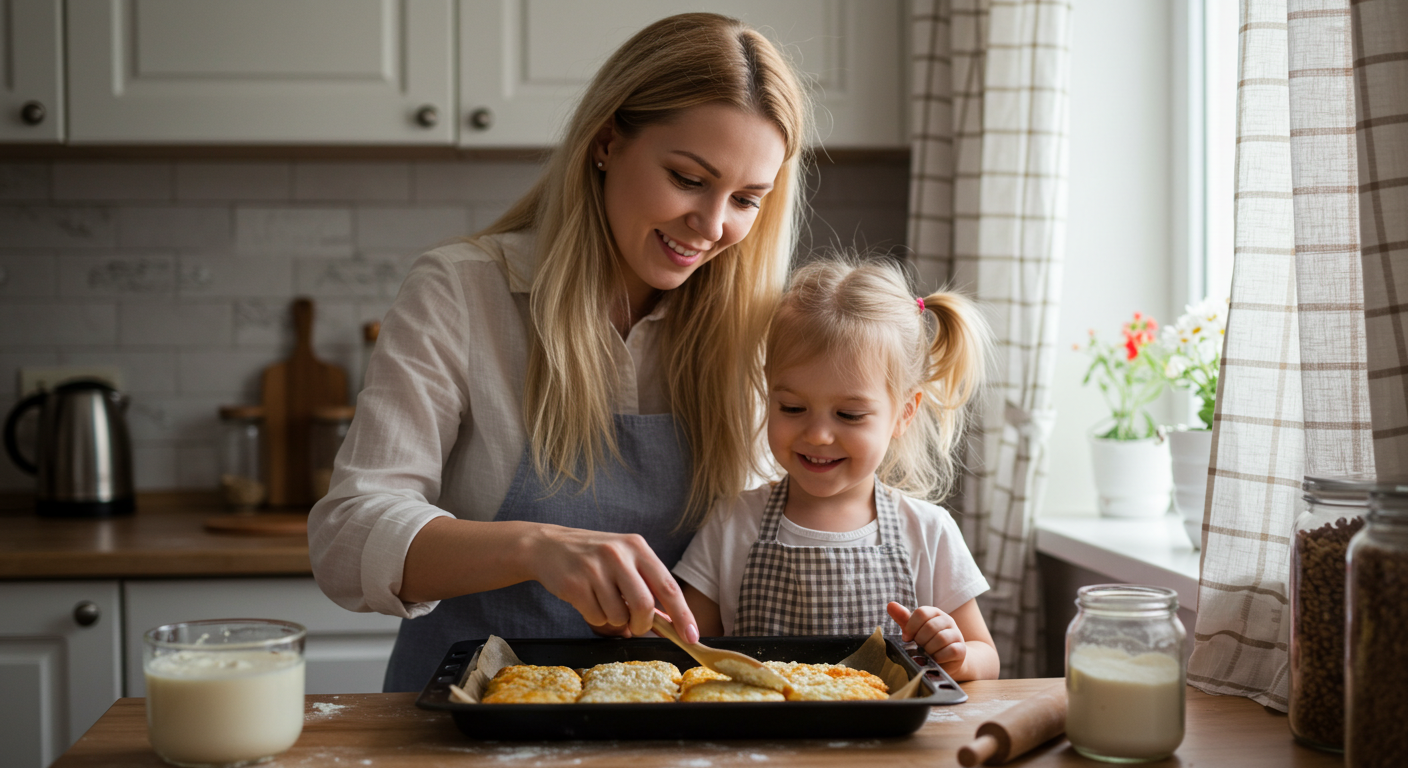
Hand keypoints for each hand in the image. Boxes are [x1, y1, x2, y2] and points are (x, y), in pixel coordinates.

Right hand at [529, 525, 698, 642]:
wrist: (547, 546)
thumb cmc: (593, 557)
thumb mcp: (624, 561)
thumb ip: (647, 587)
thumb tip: (671, 623)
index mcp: (637, 547)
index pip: (668, 586)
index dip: (682, 614)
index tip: (691, 636)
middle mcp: (618, 554)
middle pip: (644, 605)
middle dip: (642, 625)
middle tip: (635, 627)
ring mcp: (595, 568)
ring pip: (618, 616)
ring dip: (614, 621)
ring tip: (604, 603)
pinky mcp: (574, 584)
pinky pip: (596, 617)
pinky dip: (596, 618)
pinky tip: (588, 600)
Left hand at [888, 602, 966, 669]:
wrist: (947, 661)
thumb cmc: (927, 643)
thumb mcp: (914, 630)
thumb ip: (903, 619)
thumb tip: (890, 605)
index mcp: (934, 613)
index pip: (921, 613)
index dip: (911, 627)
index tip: (907, 638)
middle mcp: (947, 620)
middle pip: (930, 626)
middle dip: (920, 640)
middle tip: (918, 648)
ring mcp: (956, 634)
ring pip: (940, 638)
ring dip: (929, 649)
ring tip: (926, 654)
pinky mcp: (961, 649)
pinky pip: (950, 650)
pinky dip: (939, 657)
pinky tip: (935, 660)